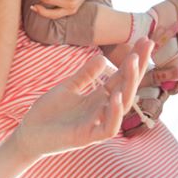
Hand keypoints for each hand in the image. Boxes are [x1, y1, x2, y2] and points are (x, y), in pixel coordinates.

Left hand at [12, 38, 151, 157]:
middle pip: (127, 87)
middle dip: (138, 66)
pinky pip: (108, 128)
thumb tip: (103, 57)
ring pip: (123, 106)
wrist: (29, 133)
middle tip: (147, 44)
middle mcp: (103, 110)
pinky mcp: (88, 137)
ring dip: (129, 84)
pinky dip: (114, 113)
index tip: (144, 39)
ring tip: (134, 62)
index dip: (133, 59)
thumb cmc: (49, 112)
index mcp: (99, 98)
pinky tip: (115, 96)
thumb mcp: (68, 87)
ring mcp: (97, 123)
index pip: (121, 77)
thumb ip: (85, 75)